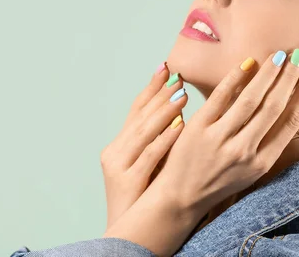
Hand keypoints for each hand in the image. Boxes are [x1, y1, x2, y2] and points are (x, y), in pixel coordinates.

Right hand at [100, 62, 187, 230]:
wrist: (130, 231)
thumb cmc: (146, 195)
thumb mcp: (150, 163)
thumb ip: (160, 138)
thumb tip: (182, 111)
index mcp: (120, 144)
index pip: (136, 108)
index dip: (151, 87)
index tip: (165, 66)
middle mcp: (116, 151)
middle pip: (139, 115)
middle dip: (159, 94)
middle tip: (178, 76)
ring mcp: (120, 166)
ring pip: (143, 132)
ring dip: (164, 112)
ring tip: (182, 94)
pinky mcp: (128, 182)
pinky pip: (149, 156)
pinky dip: (165, 139)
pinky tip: (180, 126)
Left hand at [152, 49, 298, 218]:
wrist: (181, 196)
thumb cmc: (219, 181)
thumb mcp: (251, 170)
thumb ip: (269, 143)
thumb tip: (289, 106)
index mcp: (262, 162)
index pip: (290, 122)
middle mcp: (244, 151)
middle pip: (273, 107)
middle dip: (289, 78)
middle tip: (297, 55)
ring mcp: (220, 139)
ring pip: (250, 99)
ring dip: (268, 74)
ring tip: (278, 55)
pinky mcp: (199, 128)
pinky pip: (221, 97)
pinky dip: (236, 77)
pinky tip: (248, 63)